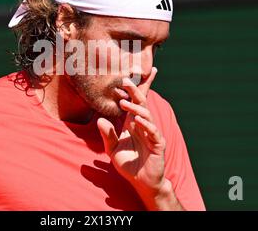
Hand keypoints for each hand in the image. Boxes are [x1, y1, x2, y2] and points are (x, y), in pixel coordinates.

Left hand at [98, 67, 173, 208]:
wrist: (141, 182)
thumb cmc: (128, 164)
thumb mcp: (113, 149)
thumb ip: (107, 135)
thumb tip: (100, 119)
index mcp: (132, 122)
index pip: (133, 101)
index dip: (131, 89)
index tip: (123, 77)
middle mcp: (142, 124)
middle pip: (140, 102)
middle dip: (134, 90)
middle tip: (124, 79)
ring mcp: (151, 132)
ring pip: (145, 114)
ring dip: (135, 107)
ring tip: (122, 102)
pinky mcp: (157, 143)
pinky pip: (152, 131)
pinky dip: (145, 124)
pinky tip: (137, 120)